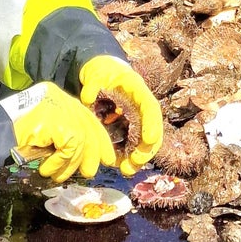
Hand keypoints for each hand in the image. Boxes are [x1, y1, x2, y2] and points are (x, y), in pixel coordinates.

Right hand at [11, 83, 115, 182]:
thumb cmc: (9, 140)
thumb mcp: (42, 135)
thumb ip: (62, 136)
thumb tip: (88, 156)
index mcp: (55, 96)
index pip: (85, 115)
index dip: (98, 138)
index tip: (107, 158)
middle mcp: (58, 96)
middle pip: (87, 124)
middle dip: (93, 151)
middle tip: (90, 172)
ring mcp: (57, 105)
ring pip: (80, 139)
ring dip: (70, 164)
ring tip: (58, 176)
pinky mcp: (54, 119)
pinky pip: (69, 147)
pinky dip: (59, 163)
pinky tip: (46, 170)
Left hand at [78, 56, 162, 175]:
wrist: (101, 75)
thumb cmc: (102, 72)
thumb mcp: (97, 72)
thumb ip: (92, 83)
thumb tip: (87, 98)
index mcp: (138, 91)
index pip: (151, 108)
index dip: (153, 124)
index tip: (149, 139)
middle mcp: (141, 108)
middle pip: (151, 129)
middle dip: (146, 148)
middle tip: (136, 162)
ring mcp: (135, 119)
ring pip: (142, 141)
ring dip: (137, 157)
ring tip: (127, 170)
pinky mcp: (126, 128)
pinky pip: (130, 145)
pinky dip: (126, 156)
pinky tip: (120, 166)